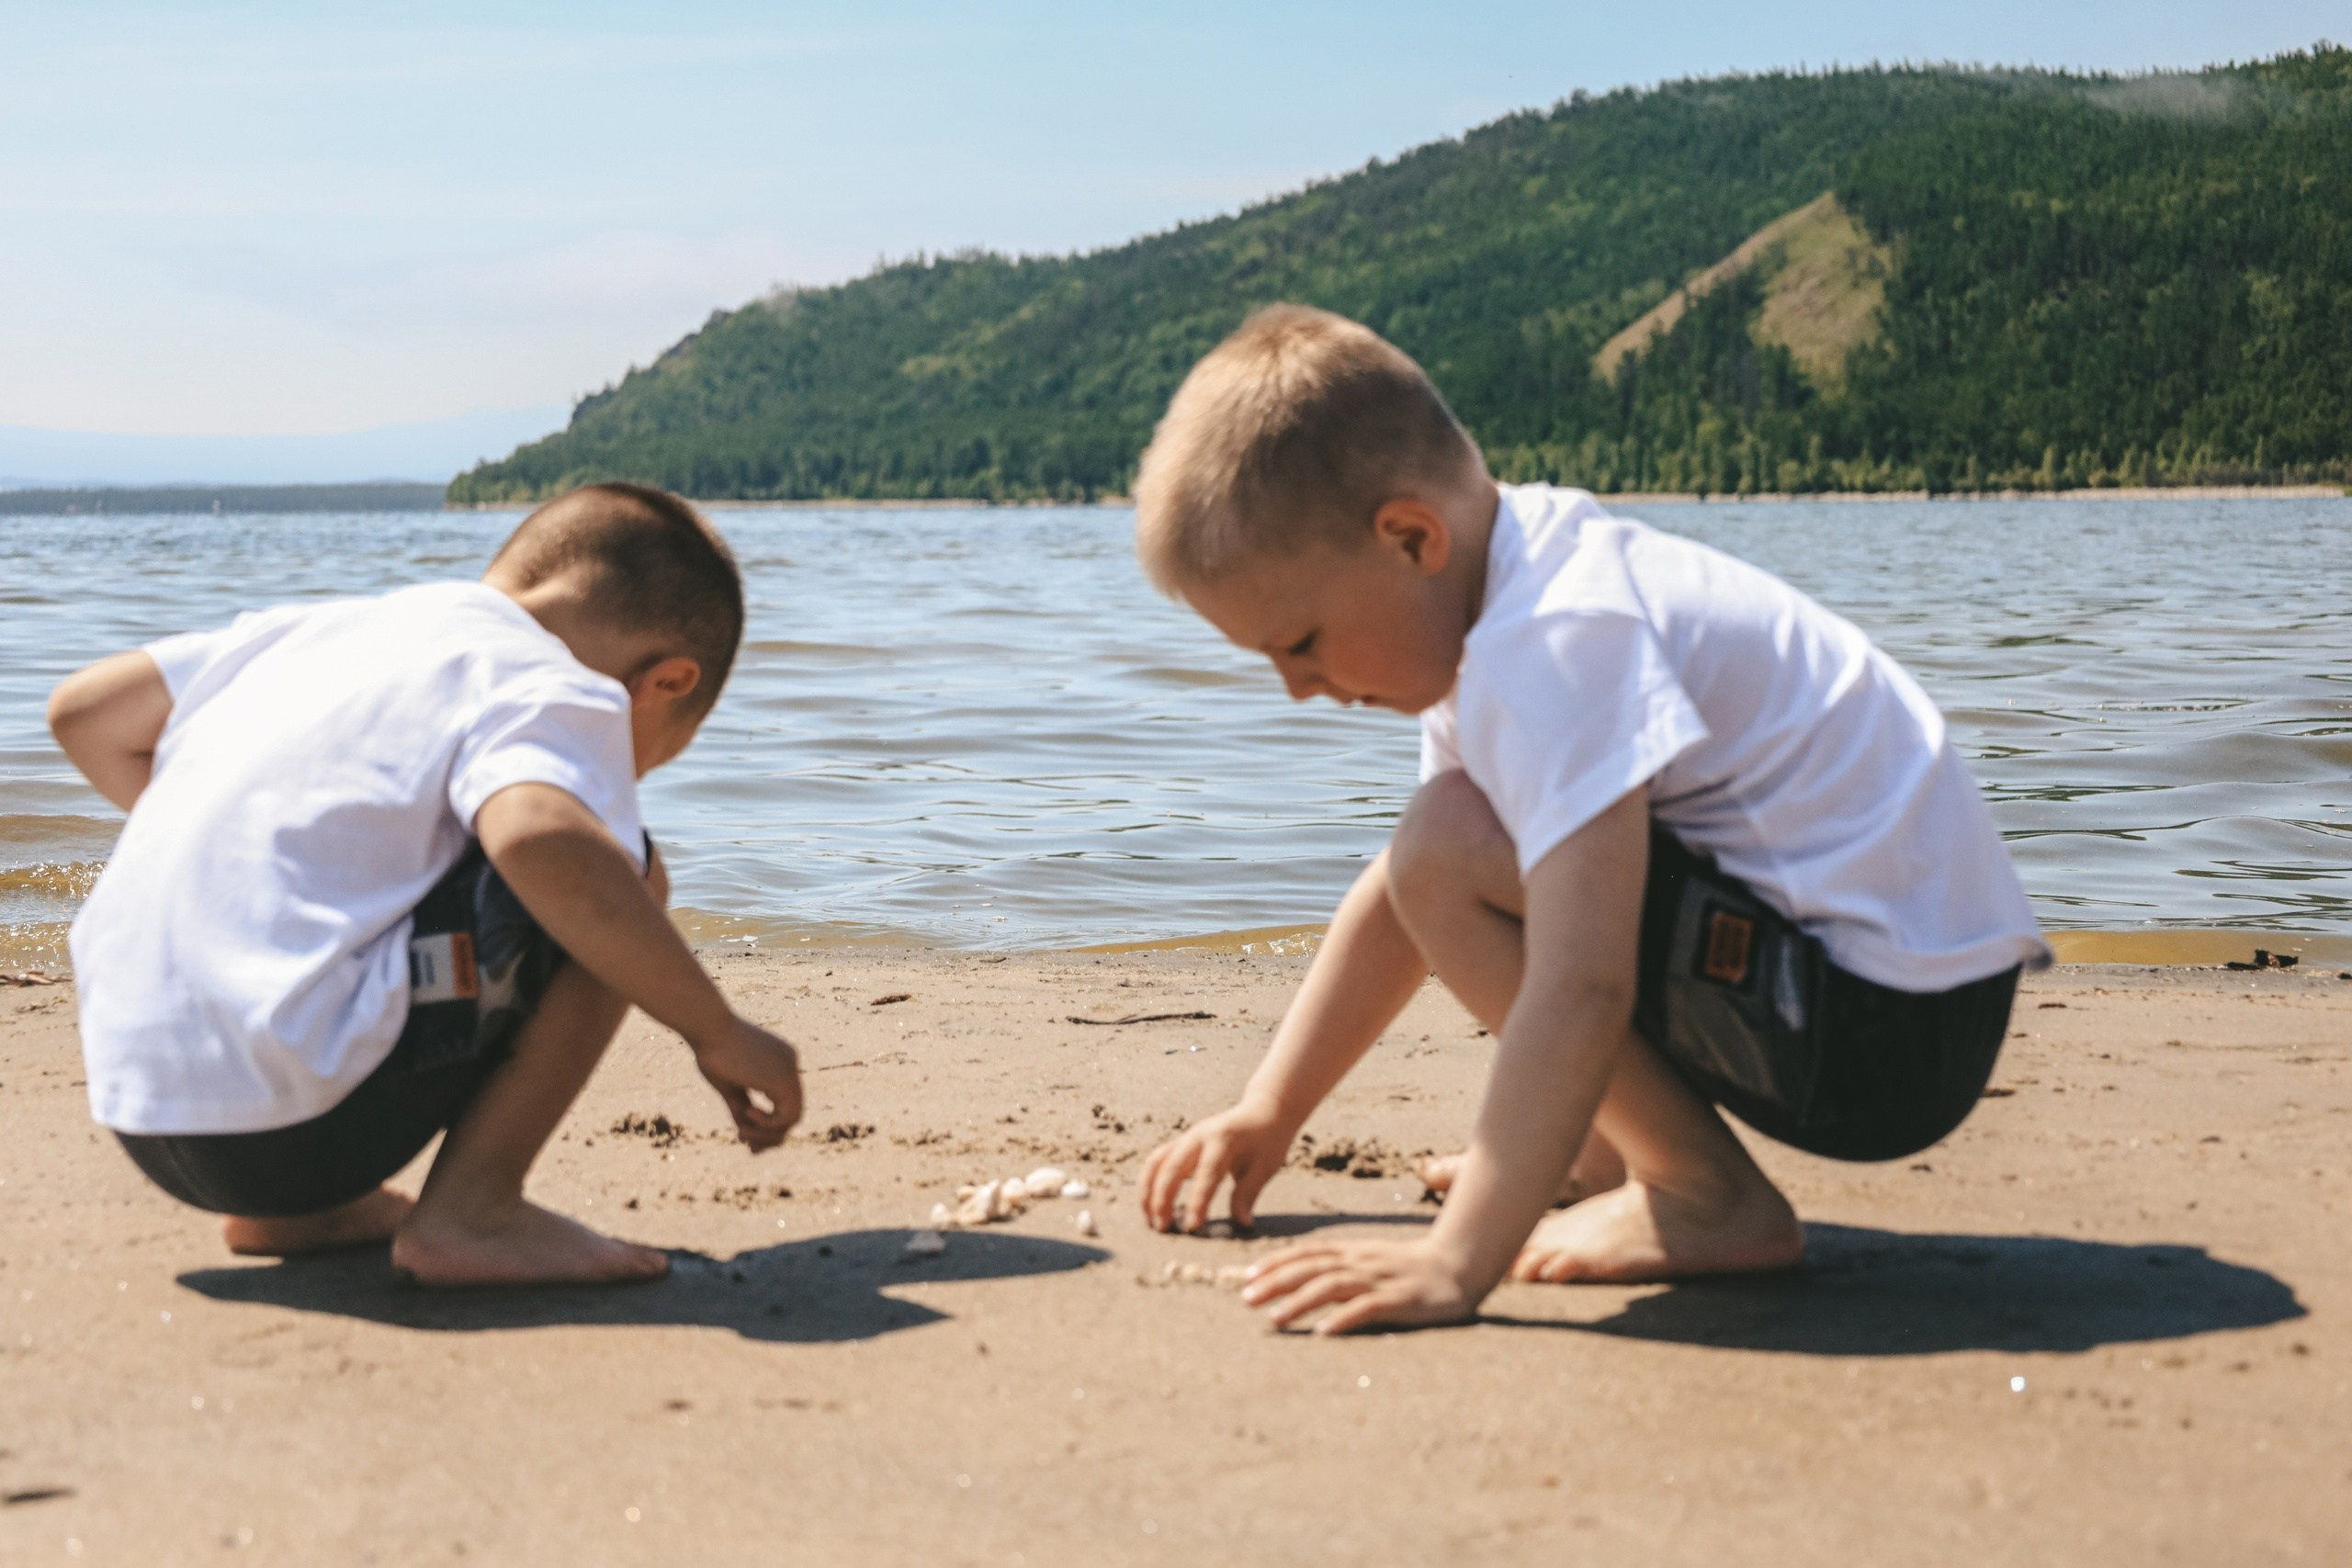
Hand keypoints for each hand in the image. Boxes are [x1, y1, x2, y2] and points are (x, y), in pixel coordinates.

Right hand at [691, 1017, 803, 1151]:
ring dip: (766, 1134)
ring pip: (792, 1119)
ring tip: (742, 1132)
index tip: (743, 1136)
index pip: (784, 1102)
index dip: (768, 1126)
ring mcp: (790, 1070)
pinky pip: (787, 1116)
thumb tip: (747, 1138)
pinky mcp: (784, 1078)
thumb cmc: (711, 1050)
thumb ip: (742, 1110)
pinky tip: (747, 1112)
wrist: (707, 1025)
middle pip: (792, 1113)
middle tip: (749, 1147)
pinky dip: (767, 1124)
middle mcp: (790, 1064)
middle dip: (770, 1136)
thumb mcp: (729, 1087)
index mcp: (779, 1061)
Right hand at [1140, 1098, 1295, 1232]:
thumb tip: (1242, 1224)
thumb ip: (1248, 1194)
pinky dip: (1149, 1182)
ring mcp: (1187, 1137)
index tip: (1192, 1226)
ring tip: (1151, 1220)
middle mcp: (1199, 1135)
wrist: (1264, 1110)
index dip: (1197, 1201)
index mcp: (1224, 1139)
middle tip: (1163, 1229)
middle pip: (1172, 1166)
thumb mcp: (1265, 1167)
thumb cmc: (1268, 1141)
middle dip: (1162, 1199)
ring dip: (1148, 1191)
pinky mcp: (1181, 1142)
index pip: (1207, 1173)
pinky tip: (1151, 1204)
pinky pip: (1156, 1160)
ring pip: (1156, 1162)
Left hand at [1241, 1238, 1479, 1334]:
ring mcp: (1380, 1280)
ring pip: (1332, 1286)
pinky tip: (1323, 1331)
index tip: (1247, 1276)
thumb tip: (1302, 1281)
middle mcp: (1361, 1262)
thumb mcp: (1371, 1261)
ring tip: (1274, 1317)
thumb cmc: (1409, 1268)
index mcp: (1354, 1251)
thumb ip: (1341, 1268)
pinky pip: (1367, 1309)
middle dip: (1276, 1281)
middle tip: (1245, 1298)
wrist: (1459, 1265)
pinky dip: (1343, 1318)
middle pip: (1312, 1268)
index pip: (1308, 1252)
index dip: (1276, 1262)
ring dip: (1300, 1301)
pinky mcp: (1400, 1300)